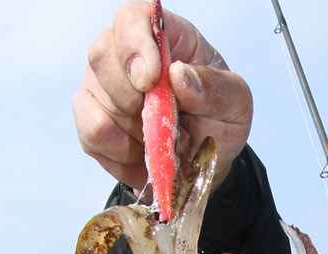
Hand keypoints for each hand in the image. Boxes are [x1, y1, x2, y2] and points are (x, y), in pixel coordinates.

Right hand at [74, 5, 252, 190]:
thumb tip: (179, 75)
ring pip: (95, 103)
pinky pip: (92, 136)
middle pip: (102, 57)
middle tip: (166, 122)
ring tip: (162, 141)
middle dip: (132, 99)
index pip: (132, 18)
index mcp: (162, 36)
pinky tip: (144, 155)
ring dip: (133, 133)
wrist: (207, 160)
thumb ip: (215, 88)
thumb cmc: (219, 120)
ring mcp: (102, 86)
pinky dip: (122, 154)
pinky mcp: (92, 121)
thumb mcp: (236, 103)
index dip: (135, 45)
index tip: (151, 79)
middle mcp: (122, 53)